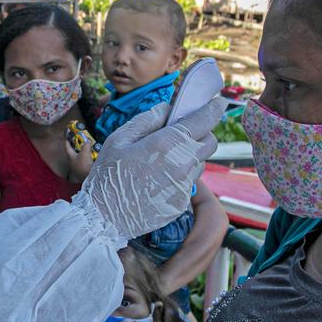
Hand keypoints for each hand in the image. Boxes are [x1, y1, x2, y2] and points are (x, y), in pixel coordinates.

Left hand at [65, 133, 94, 183]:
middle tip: (79, 144)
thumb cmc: (84, 164)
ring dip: (81, 154)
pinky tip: (90, 159)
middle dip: (76, 148)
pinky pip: (83, 164)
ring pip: (78, 159)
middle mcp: (72, 163)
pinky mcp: (82, 172)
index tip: (67, 138)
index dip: (68, 142)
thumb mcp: (85, 152)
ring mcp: (76, 168)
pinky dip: (86, 160)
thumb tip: (87, 141)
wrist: (89, 177)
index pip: (68, 147)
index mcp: (71, 157)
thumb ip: (86, 145)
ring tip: (86, 150)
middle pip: (73, 153)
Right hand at [80, 97, 223, 239]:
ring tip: (161, 161)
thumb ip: (146, 120)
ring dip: (188, 156)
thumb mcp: (119, 139)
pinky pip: (187, 183)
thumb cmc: (107, 175)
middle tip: (182, 133)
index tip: (218, 103)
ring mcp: (184, 186)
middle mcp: (182, 164)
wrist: (103, 218)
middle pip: (210, 142)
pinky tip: (155, 181)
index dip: (214, 109)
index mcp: (167, 143)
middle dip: (202, 133)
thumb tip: (166, 109)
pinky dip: (177, 177)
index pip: (204, 120)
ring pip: (198, 164)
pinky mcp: (181, 202)